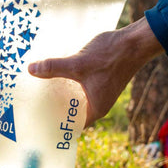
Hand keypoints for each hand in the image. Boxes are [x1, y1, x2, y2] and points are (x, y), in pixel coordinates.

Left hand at [28, 17, 164, 126]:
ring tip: (42, 90)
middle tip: (35, 104)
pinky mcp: (102, 80)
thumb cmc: (111, 57)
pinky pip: (82, 87)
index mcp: (95, 110)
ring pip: (77, 98)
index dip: (56, 124)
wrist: (135, 42)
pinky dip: (70, 84)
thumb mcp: (78, 64)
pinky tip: (57, 76)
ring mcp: (101, 92)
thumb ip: (54, 68)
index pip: (72, 126)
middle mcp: (99, 104)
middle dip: (55, 107)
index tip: (40, 120)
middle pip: (72, 111)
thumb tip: (31, 69)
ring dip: (63, 94)